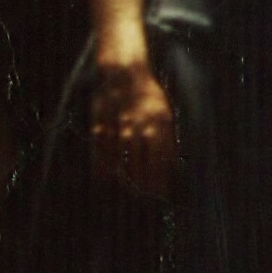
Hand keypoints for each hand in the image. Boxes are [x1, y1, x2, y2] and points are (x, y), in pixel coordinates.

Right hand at [89, 59, 180, 197]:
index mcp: (158, 122)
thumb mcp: (165, 113)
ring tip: (128, 192)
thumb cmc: (148, 98)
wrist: (123, 73)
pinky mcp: (100, 123)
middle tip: (144, 198)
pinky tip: (104, 180)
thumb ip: (167, 138)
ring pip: (120, 158)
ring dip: (124, 178)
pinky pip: (100, 150)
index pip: (159, 157)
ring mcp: (117, 125)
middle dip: (142, 183)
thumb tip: (171, 164)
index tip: (159, 194)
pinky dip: (101, 167)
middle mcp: (138, 125)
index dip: (158, 177)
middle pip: (140, 162)